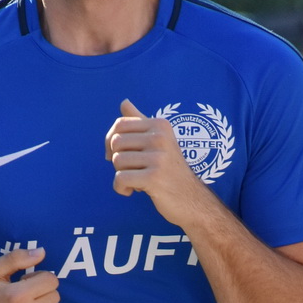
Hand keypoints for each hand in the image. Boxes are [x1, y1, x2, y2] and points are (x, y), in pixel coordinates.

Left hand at [105, 99, 203, 225]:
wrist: (191, 200)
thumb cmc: (170, 171)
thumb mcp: (159, 142)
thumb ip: (140, 122)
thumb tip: (124, 102)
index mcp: (160, 125)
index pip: (120, 125)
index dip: (111, 142)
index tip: (118, 156)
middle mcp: (160, 137)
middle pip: (116, 142)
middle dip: (117, 160)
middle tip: (132, 171)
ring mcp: (158, 157)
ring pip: (117, 161)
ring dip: (121, 175)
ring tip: (136, 181)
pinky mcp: (154, 177)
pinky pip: (120, 179)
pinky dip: (121, 188)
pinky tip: (132, 191)